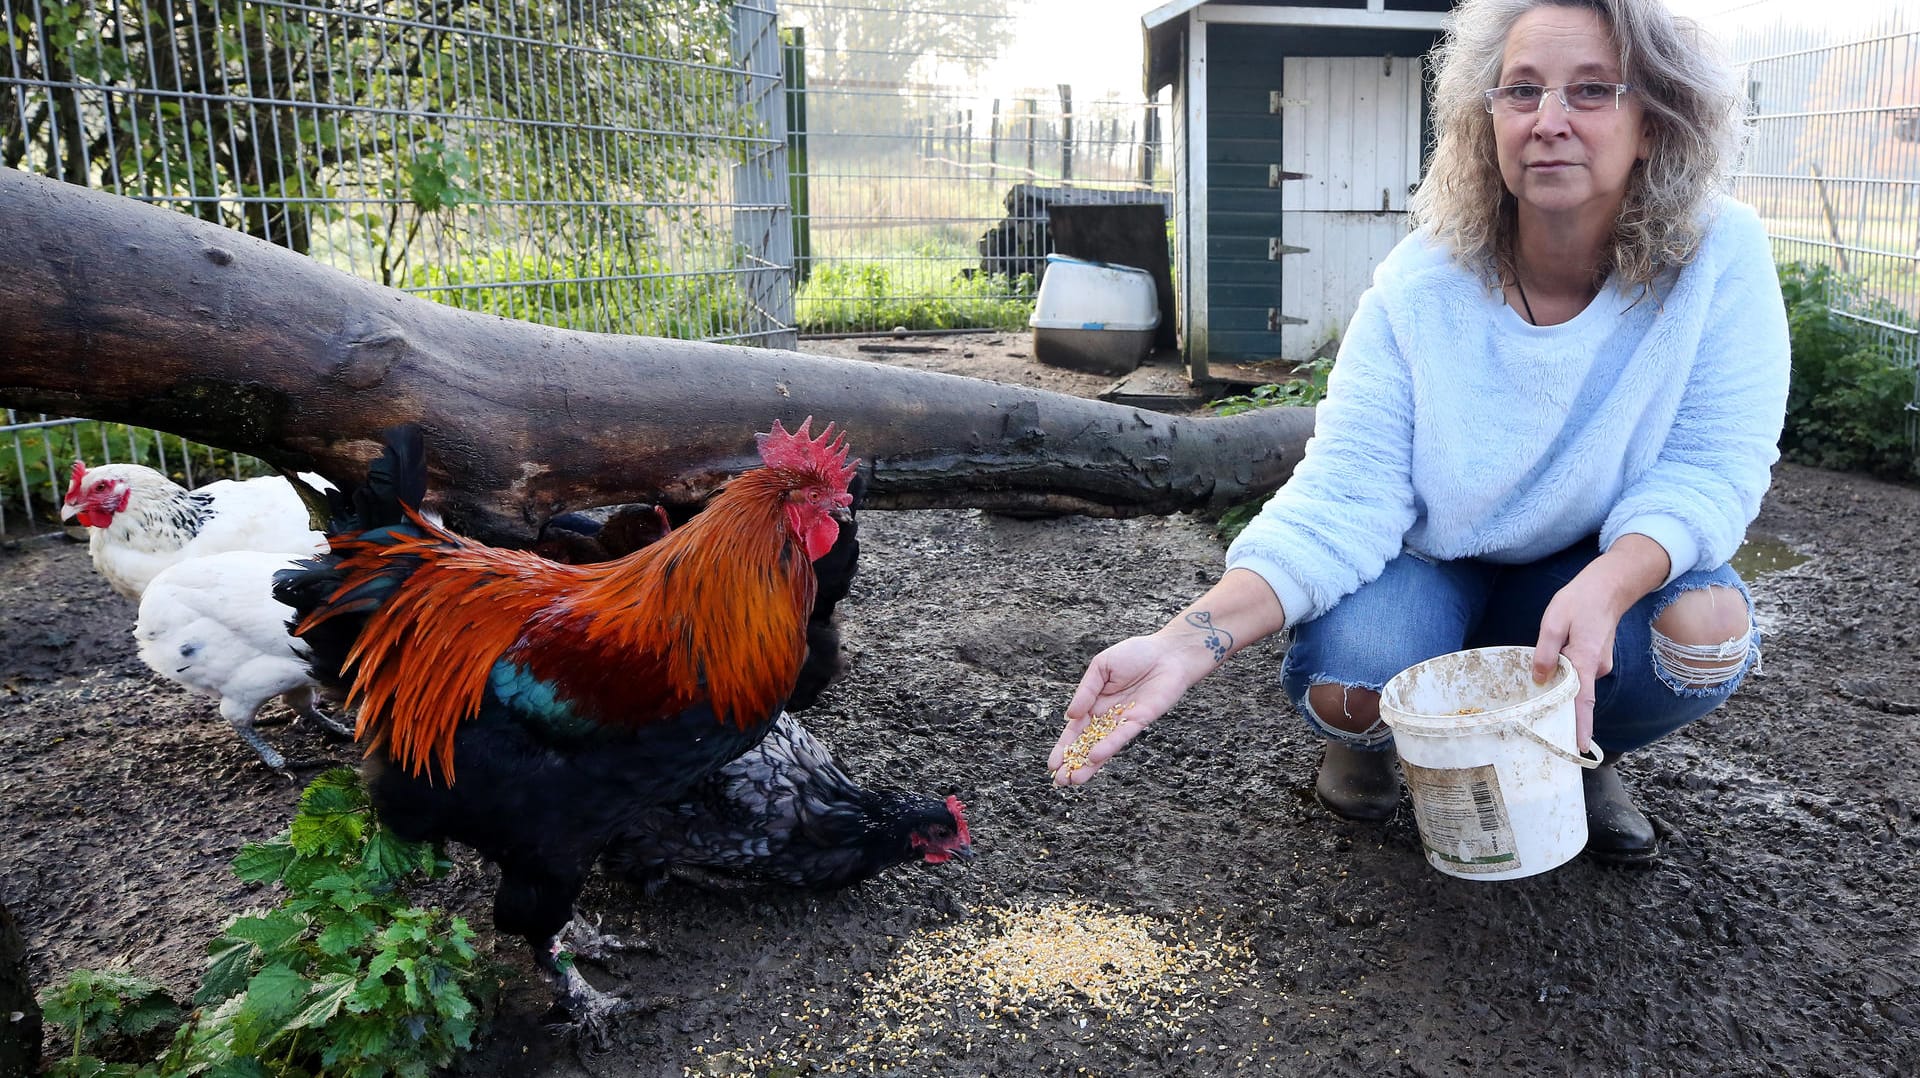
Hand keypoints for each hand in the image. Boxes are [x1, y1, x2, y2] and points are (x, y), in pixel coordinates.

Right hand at [1048, 634, 1211, 784]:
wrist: (1169, 653)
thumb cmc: (1136, 654)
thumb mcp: (1101, 667)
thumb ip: (1086, 691)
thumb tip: (1070, 716)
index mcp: (1095, 703)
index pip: (1075, 729)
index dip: (1063, 747)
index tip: (1051, 764)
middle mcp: (1108, 716)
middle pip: (1086, 743)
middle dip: (1072, 762)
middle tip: (1059, 781)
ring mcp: (1123, 720)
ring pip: (1102, 746)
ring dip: (1088, 764)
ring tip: (1074, 780)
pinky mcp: (1140, 721)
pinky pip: (1121, 736)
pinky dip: (1108, 746)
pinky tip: (1094, 757)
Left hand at [1531, 570, 1628, 752]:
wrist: (1609, 586)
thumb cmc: (1580, 601)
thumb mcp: (1553, 621)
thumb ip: (1545, 652)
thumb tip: (1539, 679)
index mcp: (1585, 660)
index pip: (1582, 701)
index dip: (1579, 725)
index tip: (1579, 747)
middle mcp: (1596, 667)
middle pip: (1577, 696)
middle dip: (1563, 710)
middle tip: (1545, 723)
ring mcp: (1599, 664)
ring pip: (1576, 682)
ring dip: (1561, 683)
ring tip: (1545, 673)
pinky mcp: (1597, 659)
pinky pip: (1580, 673)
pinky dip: (1568, 673)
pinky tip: (1557, 659)